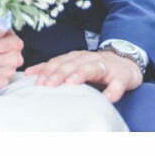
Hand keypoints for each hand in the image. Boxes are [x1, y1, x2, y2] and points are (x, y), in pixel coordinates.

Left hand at [24, 50, 142, 102]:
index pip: (58, 61)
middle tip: (48, 84)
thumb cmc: (95, 67)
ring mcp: (106, 66)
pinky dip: (112, 90)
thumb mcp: (74, 65)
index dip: (46, 70)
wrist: (126, 62)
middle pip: (71, 64)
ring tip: (71, 84)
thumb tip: (29, 75)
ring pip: (92, 68)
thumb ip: (55, 69)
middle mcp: (89, 59)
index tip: (35, 80)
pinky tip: (108, 98)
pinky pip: (117, 83)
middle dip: (58, 73)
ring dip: (80, 74)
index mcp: (76, 57)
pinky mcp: (121, 76)